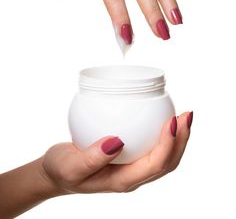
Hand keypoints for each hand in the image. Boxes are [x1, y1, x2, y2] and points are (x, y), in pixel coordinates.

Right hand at [42, 112, 192, 193]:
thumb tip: (117, 142)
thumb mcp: (70, 166)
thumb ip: (91, 158)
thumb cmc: (61, 171)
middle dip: (181, 139)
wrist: (56, 174)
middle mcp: (132, 176)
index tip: (172, 121)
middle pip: (168, 162)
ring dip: (177, 137)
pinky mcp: (128, 158)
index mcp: (122, 181)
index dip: (168, 144)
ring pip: (164, 156)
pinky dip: (163, 134)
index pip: (155, 165)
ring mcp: (131, 168)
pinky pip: (152, 148)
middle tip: (186, 114)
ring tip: (183, 115)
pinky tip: (161, 117)